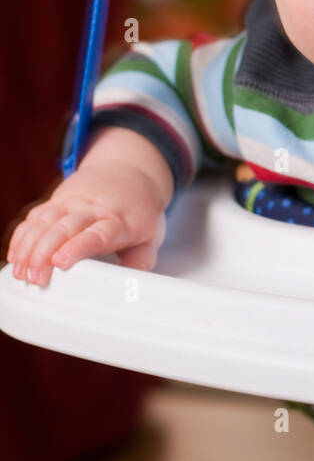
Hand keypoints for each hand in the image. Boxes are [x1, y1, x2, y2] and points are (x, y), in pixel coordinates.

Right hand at [6, 164, 167, 287]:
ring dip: (29, 247)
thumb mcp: (152, 235)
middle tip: (35, 278)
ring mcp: (71, 203)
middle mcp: (92, 209)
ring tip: (21, 272)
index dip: (77, 247)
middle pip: (64, 228)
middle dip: (44, 253)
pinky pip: (35, 216)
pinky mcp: (56, 201)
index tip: (60, 262)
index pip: (97, 234)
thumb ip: (142, 262)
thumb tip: (132, 288)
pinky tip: (15, 255)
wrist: (127, 171)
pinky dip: (22, 235)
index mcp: (118, 220)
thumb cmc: (138, 210)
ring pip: (45, 221)